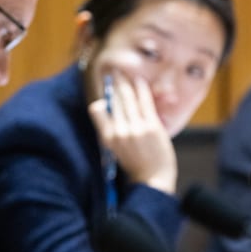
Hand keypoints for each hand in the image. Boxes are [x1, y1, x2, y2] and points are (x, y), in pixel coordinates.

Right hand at [88, 73, 176, 194]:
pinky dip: (141, 89)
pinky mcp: (151, 126)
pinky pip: (144, 102)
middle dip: (114, 84)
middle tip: (114, 71)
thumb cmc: (135, 165)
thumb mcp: (116, 150)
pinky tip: (139, 81)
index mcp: (108, 138)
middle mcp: (120, 131)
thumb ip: (112, 131)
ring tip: (124, 74)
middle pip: (114, 101)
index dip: (101, 99)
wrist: (153, 180)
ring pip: (128, 98)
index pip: (97, 111)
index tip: (105, 91)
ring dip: (126, 83)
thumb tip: (109, 109)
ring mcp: (136, 128)